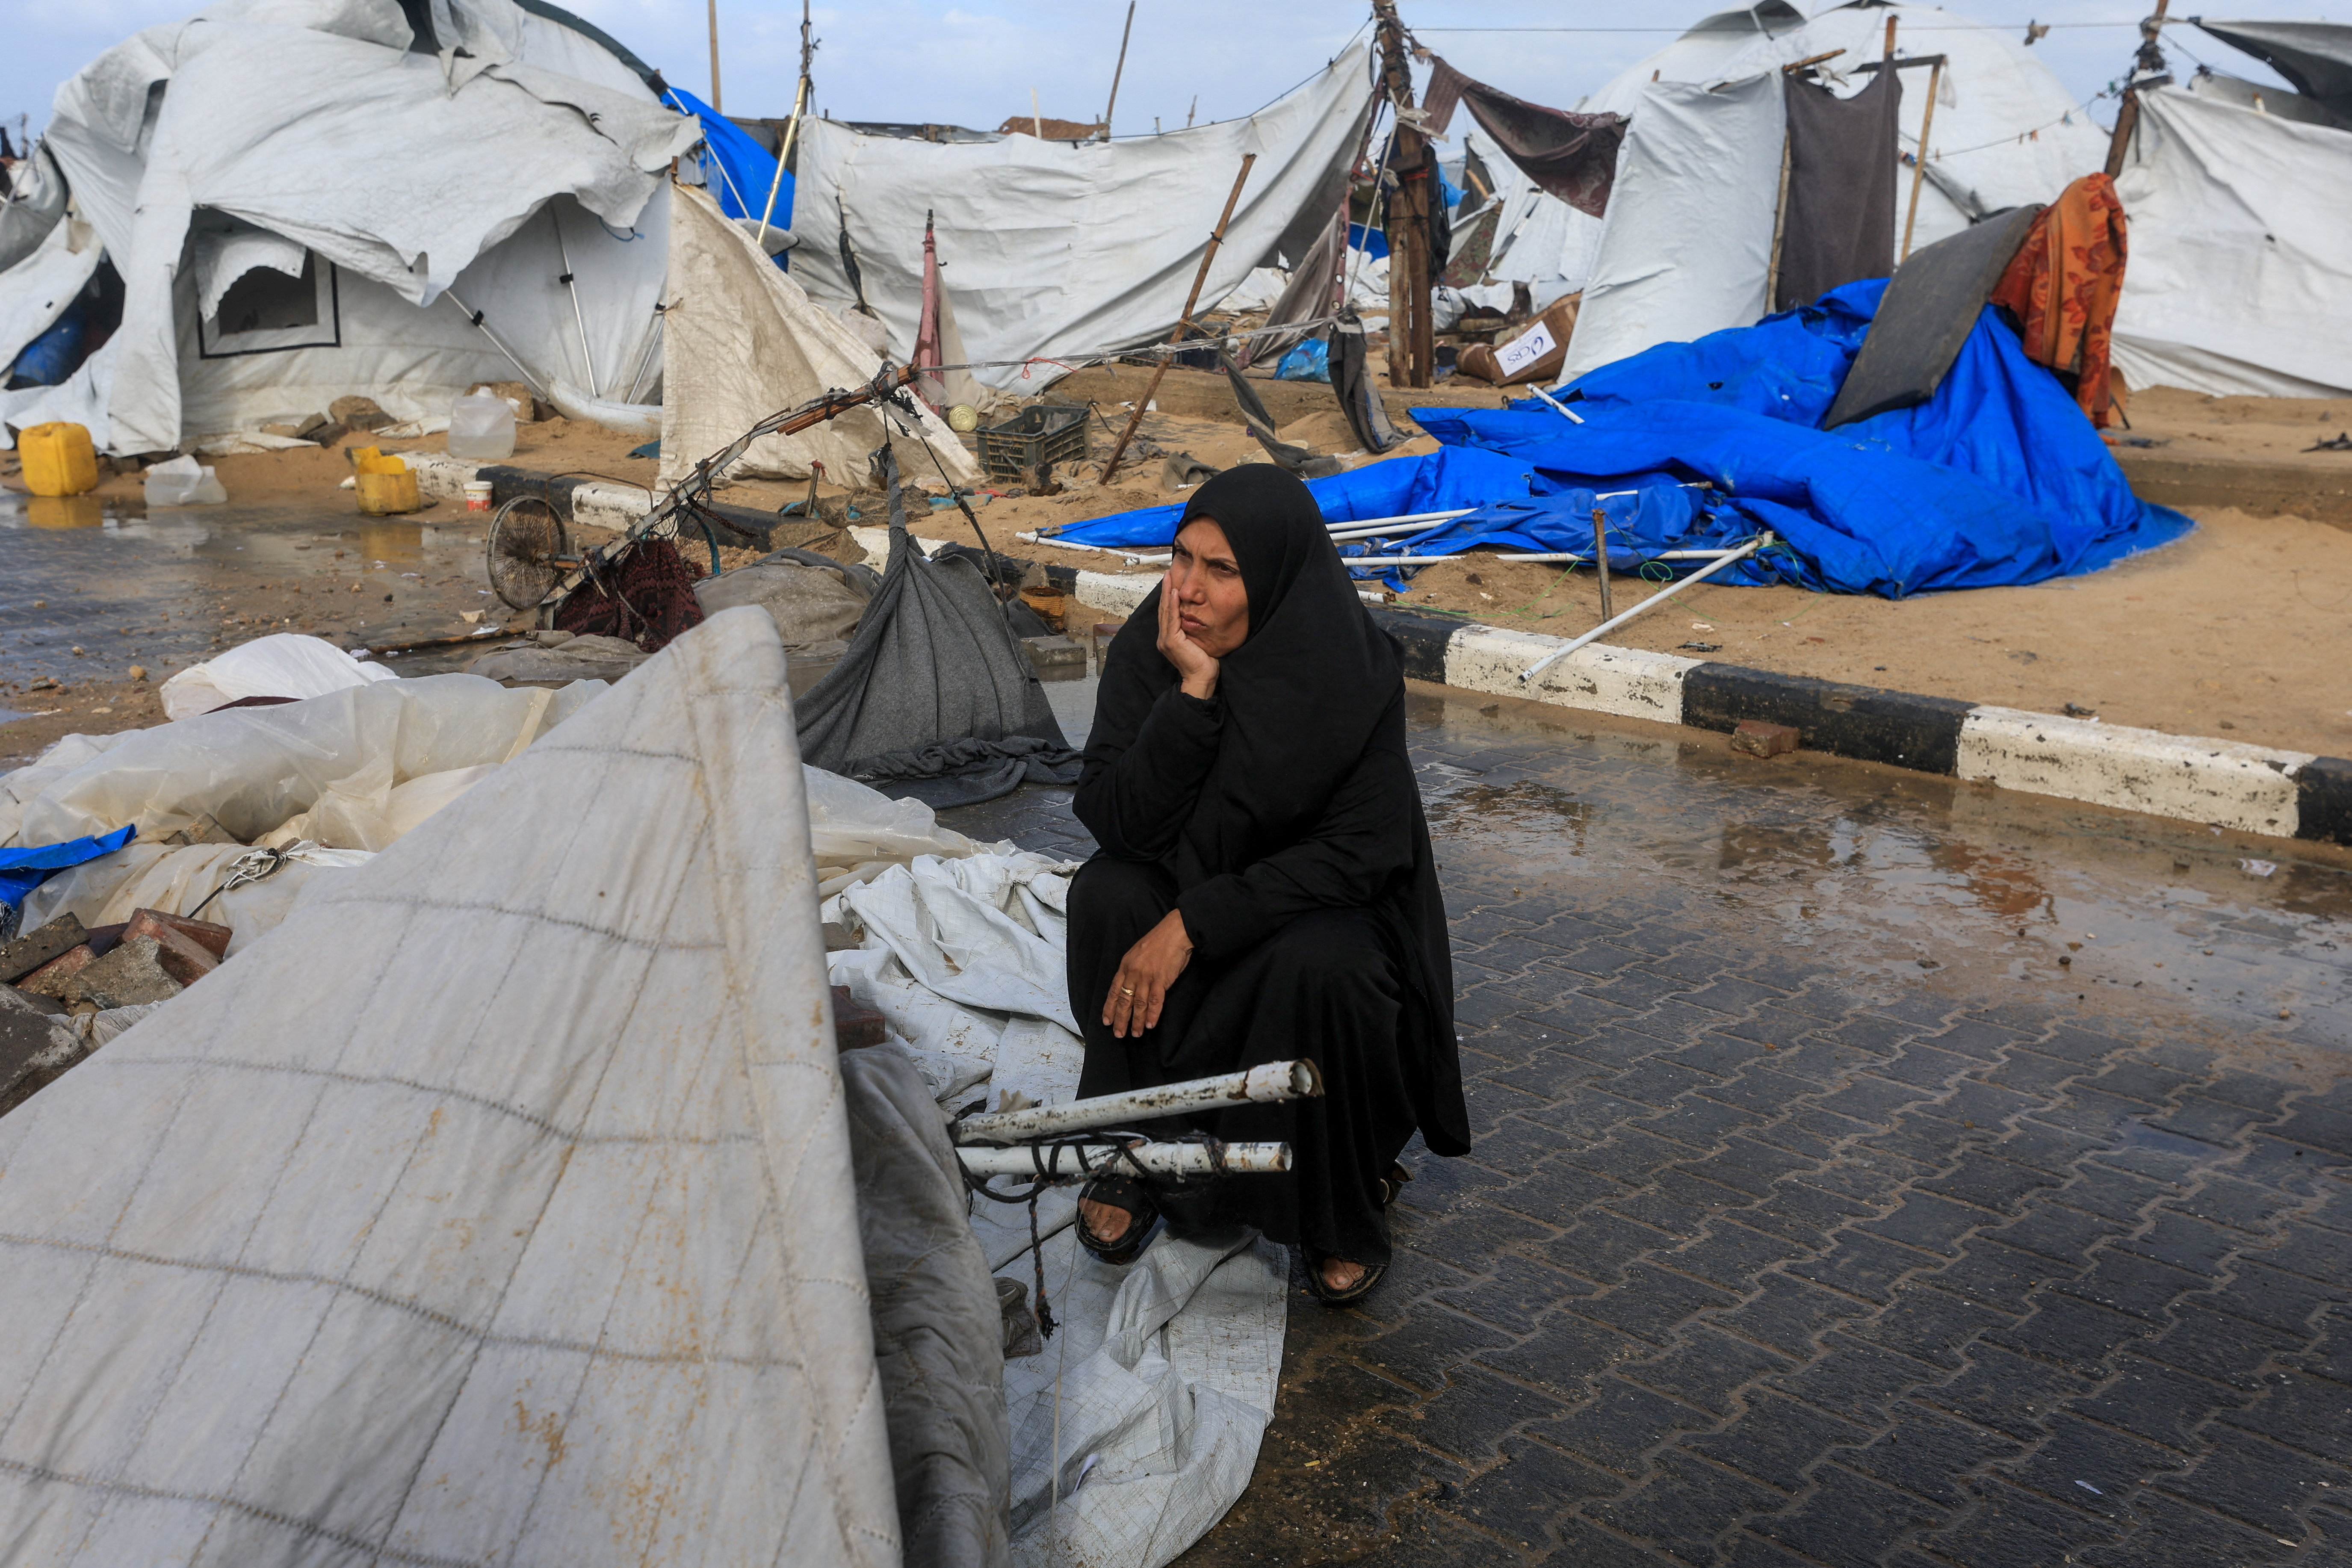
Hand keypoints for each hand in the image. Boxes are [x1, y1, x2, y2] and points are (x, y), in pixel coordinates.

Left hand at [1104, 909, 1192, 1037]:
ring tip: (1135, 1034)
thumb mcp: (1137, 953)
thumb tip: (1130, 986)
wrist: (1175, 932)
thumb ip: (1132, 969)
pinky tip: (1150, 1024)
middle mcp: (1133, 973)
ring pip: (1138, 1004)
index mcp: (1125, 966)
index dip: (1110, 1008)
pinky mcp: (1161, 980)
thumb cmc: (1158, 941)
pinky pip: (1155, 1001)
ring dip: (1136, 1021)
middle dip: (1120, 1019)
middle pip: (1124, 1001)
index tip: (1107, 1021)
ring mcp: (1146, 977)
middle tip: (1119, 1034)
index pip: (1114, 991)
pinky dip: (1152, 1015)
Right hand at [1157, 577, 1219, 699]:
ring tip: (1168, 577)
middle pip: (1163, 609)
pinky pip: (1171, 619)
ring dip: (1166, 593)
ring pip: (1165, 611)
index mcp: (1169, 638)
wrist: (1202, 679)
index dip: (1167, 597)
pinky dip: (1171, 605)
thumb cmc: (1203, 663)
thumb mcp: (1197, 641)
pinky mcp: (1171, 641)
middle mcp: (1163, 638)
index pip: (1167, 613)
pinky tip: (1173, 593)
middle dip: (1165, 590)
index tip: (1171, 582)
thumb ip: (1192, 629)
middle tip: (1167, 573)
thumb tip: (1196, 616)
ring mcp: (1166, 640)